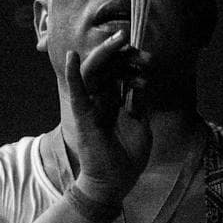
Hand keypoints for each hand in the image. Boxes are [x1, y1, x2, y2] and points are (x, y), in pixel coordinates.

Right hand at [62, 31, 152, 201]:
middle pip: (108, 68)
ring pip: (94, 73)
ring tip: (118, 39)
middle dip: (121, 53)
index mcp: (116, 101)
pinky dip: (74, 74)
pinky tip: (73, 57)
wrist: (115, 184)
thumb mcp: (141, 126)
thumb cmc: (127, 157)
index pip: (121, 73)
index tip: (149, 60)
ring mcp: (92, 106)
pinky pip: (77, 93)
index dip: (134, 62)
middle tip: (132, 40)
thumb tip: (142, 82)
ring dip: (104, 54)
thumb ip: (139, 104)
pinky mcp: (83, 116)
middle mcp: (102, 100)